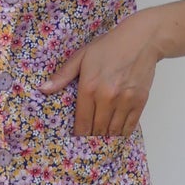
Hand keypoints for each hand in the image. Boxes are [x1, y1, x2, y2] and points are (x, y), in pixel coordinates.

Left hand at [40, 13, 156, 136]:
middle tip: (89, 144)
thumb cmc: (109, 47)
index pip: (82, 122)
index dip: (79, 135)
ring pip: (114, 130)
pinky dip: (123, 134)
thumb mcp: (82, 57)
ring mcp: (125, 101)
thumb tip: (43, 89)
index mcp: (89, 87)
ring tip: (102, 142)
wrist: (141, 40)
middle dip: (92, 138)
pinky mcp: (139, 101)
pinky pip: (130, 126)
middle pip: (97, 129)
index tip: (77, 140)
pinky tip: (117, 136)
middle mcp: (106, 97)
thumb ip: (63, 75)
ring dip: (107, 138)